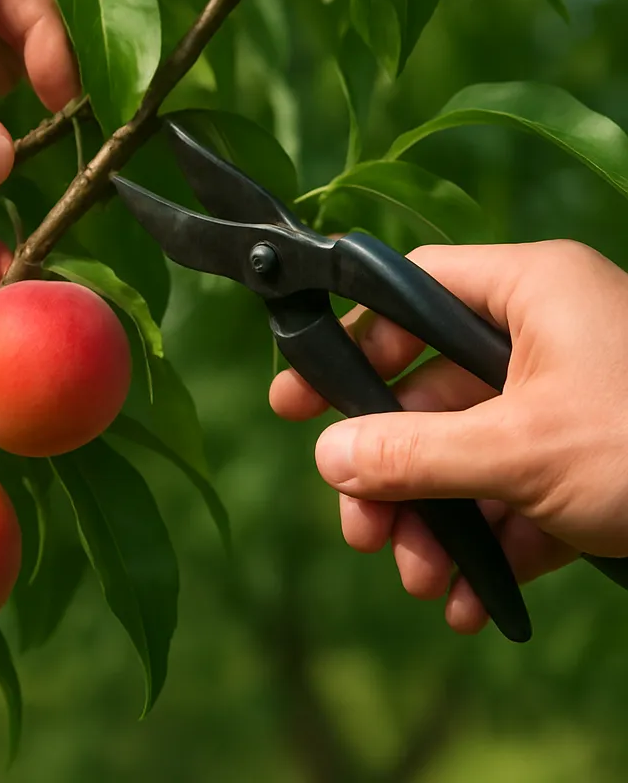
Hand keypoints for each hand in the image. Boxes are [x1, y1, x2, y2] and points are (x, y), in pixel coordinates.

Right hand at [269, 240, 627, 634]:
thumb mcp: (523, 450)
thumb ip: (415, 452)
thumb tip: (328, 458)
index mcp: (529, 291)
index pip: (408, 295)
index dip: (348, 343)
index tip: (297, 398)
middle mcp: (545, 337)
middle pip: (430, 392)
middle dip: (391, 470)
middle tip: (357, 525)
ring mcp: (571, 402)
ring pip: (471, 452)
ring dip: (436, 520)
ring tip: (420, 580)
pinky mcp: (594, 462)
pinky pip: (519, 493)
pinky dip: (491, 543)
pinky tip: (470, 599)